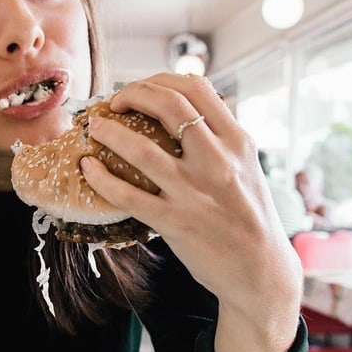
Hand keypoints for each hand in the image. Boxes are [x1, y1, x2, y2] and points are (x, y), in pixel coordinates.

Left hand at [80, 73, 301, 351]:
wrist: (262, 271)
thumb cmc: (249, 217)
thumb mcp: (246, 166)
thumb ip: (220, 138)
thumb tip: (184, 110)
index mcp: (237, 141)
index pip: (196, 88)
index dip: (159, 80)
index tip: (140, 89)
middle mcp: (218, 160)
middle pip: (168, 105)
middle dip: (132, 94)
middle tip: (113, 103)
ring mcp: (195, 192)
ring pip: (142, 149)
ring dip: (110, 132)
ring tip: (94, 128)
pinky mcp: (176, 222)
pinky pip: (129, 195)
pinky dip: (102, 178)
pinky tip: (88, 169)